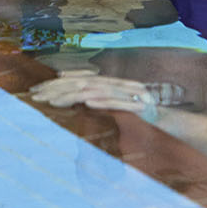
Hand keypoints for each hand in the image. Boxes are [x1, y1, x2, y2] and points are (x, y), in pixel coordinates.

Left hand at [29, 69, 165, 121]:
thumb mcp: (112, 117)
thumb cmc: (140, 124)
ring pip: (96, 91)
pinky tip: (88, 103)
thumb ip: (95, 111)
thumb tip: (74, 111)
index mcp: (109, 86)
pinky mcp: (139, 105)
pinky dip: (103, 101)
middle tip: (36, 95)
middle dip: (57, 89)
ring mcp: (128, 94)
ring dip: (73, 95)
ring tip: (53, 101)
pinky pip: (118, 102)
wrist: (171, 126)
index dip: (57, 84)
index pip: (79, 81)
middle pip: (82, 83)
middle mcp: (117, 86)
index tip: (37, 90)